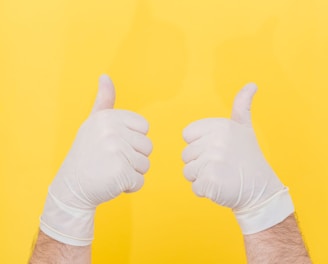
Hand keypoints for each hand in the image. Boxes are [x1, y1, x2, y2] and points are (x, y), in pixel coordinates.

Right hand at [40, 75, 152, 245]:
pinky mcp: (121, 173)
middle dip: (133, 158)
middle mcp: (112, 131)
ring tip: (110, 171)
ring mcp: (117, 151)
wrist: (70, 187)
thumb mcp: (92, 124)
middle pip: (147, 146)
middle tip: (110, 161)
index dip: (133, 140)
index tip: (114, 145)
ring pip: (145, 164)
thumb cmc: (86, 154)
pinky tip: (111, 183)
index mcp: (109, 117)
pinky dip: (129, 187)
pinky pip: (140, 181)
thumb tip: (105, 76)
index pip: (144, 127)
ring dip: (131, 172)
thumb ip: (104, 101)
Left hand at [182, 83, 293, 233]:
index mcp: (219, 125)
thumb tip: (251, 84)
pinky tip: (221, 187)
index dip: (199, 145)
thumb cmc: (248, 158)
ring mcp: (213, 161)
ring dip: (201, 177)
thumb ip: (242, 106)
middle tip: (222, 165)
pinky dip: (206, 191)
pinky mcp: (210, 181)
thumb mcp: (244, 128)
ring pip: (188, 171)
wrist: (262, 189)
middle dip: (200, 163)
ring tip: (222, 175)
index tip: (217, 149)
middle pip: (186, 155)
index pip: (187, 135)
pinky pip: (194, 187)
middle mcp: (215, 141)